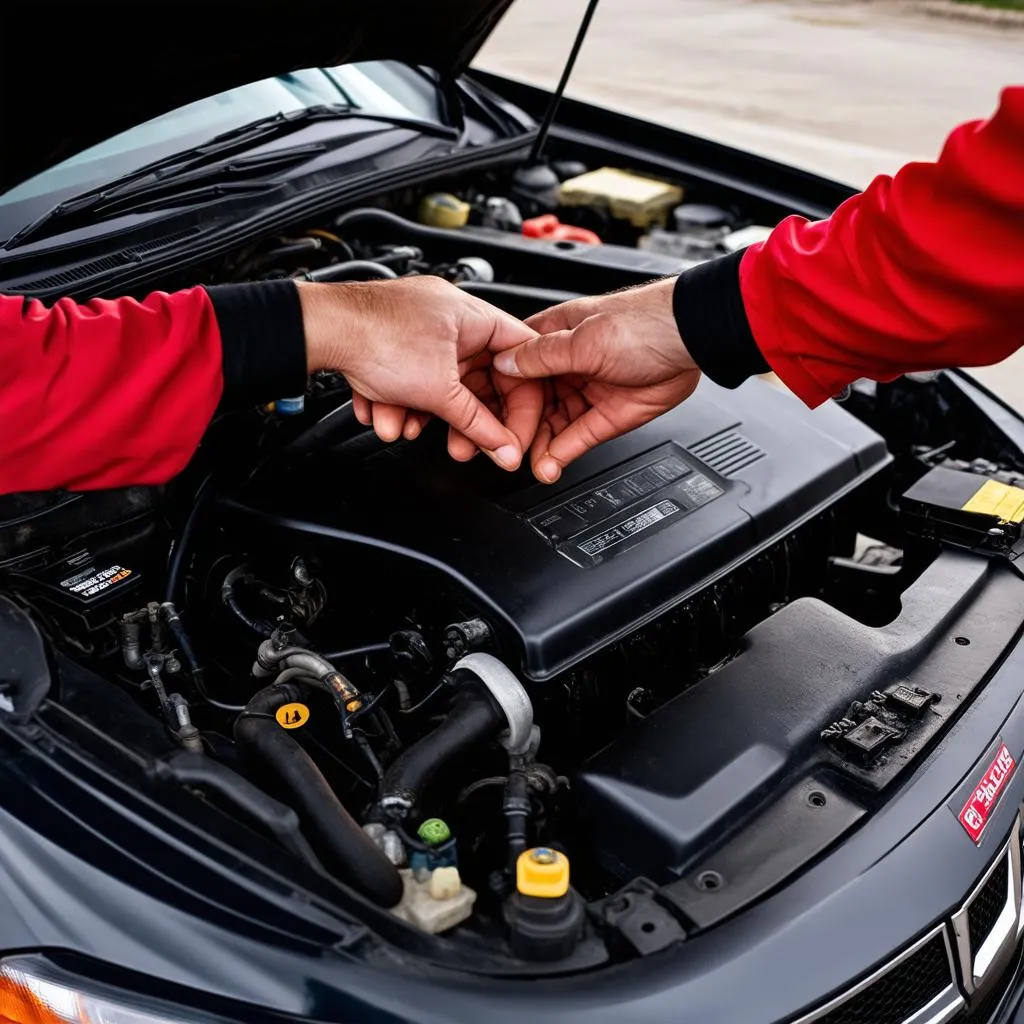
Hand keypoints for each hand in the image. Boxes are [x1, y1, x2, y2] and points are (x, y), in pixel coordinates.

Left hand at [297, 277, 541, 470]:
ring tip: (407, 427)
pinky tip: (385, 414)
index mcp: (473, 315)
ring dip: (423, 414)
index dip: (522, 402)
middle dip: (463, 418)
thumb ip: (477, 424)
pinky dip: (400, 402)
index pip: (520, 360)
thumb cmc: (373, 335)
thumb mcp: (438, 391)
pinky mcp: (393, 341)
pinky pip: (411, 380)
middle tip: (464, 445)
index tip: (512, 434)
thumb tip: (503, 447)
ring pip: (439, 385)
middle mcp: (449, 318)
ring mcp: (419, 328)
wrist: (319, 331)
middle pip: (477, 379)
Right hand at [492, 278, 700, 482]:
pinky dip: (561, 453)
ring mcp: (586, 390)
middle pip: (529, 402)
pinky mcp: (606, 416)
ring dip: (538, 445)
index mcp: (555, 336)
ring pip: (551, 424)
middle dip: (515, 425)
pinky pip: (576, 438)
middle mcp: (566, 364)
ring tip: (527, 462)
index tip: (483, 412)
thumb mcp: (582, 339)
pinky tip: (549, 465)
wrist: (689, 341)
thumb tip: (505, 364)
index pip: (514, 366)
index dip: (498, 391)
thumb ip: (542, 357)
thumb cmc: (642, 323)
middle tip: (502, 447)